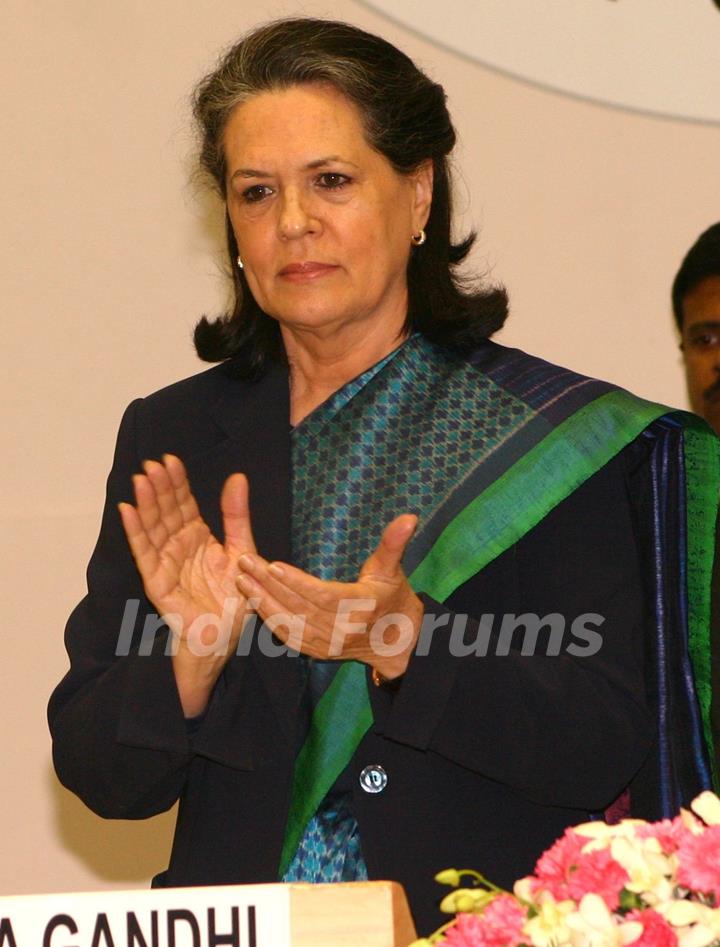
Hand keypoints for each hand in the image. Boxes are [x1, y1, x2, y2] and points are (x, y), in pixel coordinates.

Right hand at [119, 455, 255, 715]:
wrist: (227, 638)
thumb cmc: (234, 599)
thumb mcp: (242, 551)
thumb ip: (237, 516)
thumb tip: (238, 477)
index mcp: (197, 538)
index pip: (184, 504)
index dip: (177, 482)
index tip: (171, 459)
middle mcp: (178, 546)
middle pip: (165, 511)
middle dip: (159, 487)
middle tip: (152, 463)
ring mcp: (165, 563)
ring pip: (152, 527)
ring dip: (145, 503)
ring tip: (140, 479)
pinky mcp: (156, 582)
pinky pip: (144, 553)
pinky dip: (135, 532)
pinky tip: (127, 511)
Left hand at [234, 514, 423, 680]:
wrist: (398, 643)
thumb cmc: (394, 599)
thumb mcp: (394, 569)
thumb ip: (395, 543)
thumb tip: (410, 517)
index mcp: (360, 607)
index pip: (323, 595)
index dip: (297, 582)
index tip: (273, 565)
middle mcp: (341, 630)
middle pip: (299, 607)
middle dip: (269, 585)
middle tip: (245, 562)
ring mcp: (327, 644)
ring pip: (290, 623)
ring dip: (263, 602)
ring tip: (242, 579)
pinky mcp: (318, 652)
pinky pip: (289, 637)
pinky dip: (270, 620)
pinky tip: (253, 602)